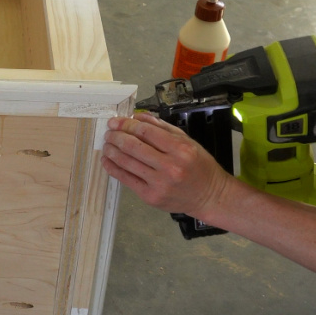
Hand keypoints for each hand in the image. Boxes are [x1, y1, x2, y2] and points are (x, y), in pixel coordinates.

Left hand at [101, 112, 234, 216]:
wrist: (209, 196)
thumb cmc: (199, 166)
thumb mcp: (187, 141)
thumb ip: (162, 127)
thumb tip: (137, 117)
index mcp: (180, 149)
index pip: (146, 132)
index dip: (127, 125)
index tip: (116, 121)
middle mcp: (170, 167)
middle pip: (134, 147)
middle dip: (116, 136)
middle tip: (109, 132)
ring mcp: (159, 184)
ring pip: (127, 163)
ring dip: (112, 151)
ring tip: (106, 144)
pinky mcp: (151, 197)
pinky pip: (126, 179)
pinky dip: (113, 168)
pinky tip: (107, 160)